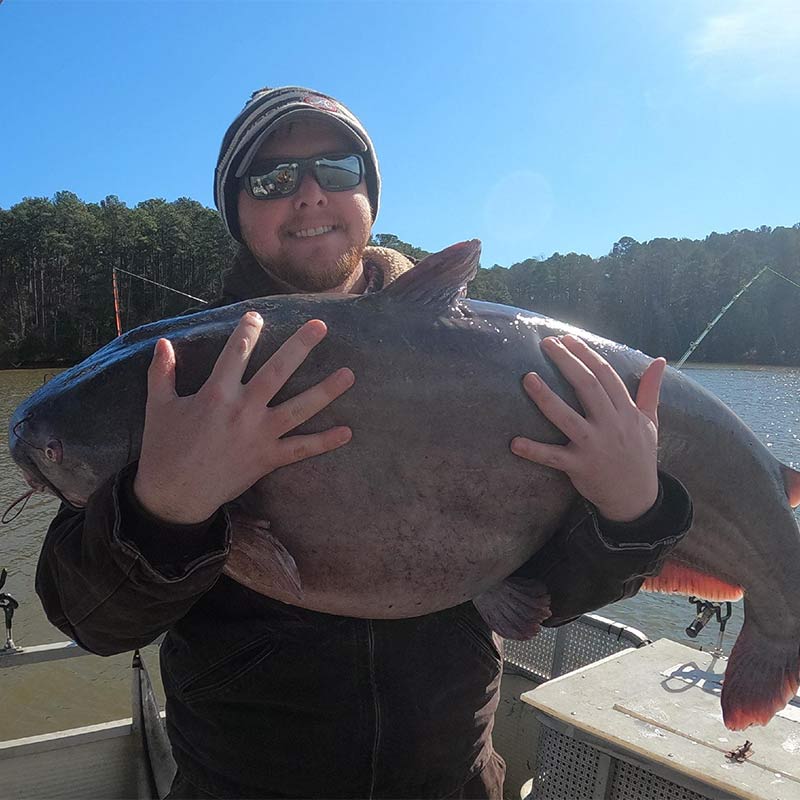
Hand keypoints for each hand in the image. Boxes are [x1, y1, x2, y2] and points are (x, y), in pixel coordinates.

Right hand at [133, 312, 353, 524]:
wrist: (175, 495)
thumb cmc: (165, 448)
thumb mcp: (158, 406)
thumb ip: (161, 372)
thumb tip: (163, 342)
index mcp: (216, 394)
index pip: (237, 353)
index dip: (248, 331)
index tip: (257, 316)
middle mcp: (244, 410)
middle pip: (278, 371)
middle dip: (300, 347)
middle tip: (321, 326)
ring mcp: (260, 435)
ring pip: (299, 408)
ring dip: (325, 391)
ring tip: (349, 374)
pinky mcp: (268, 458)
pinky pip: (301, 449)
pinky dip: (324, 442)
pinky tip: (347, 432)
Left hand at [510, 334, 665, 521]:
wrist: (637, 499)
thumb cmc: (640, 455)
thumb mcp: (650, 422)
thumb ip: (650, 391)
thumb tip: (659, 361)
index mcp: (626, 412)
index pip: (606, 375)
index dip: (586, 354)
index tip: (568, 338)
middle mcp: (611, 426)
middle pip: (587, 387)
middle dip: (567, 362)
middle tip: (547, 343)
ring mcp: (594, 446)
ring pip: (567, 418)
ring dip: (546, 398)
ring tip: (527, 378)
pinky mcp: (579, 467)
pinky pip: (553, 457)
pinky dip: (534, 451)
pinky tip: (514, 442)